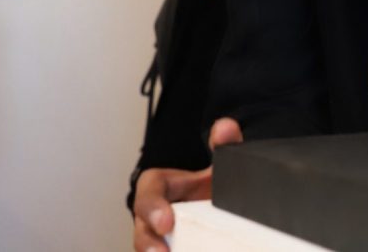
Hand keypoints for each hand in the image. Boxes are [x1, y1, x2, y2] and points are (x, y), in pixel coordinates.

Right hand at [131, 118, 242, 251]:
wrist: (217, 207)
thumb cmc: (208, 186)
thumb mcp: (216, 164)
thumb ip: (223, 144)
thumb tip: (226, 128)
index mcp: (160, 187)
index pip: (148, 192)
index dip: (153, 207)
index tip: (167, 222)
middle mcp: (153, 215)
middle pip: (142, 229)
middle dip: (148, 242)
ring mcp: (158, 237)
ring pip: (147, 246)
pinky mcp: (167, 249)